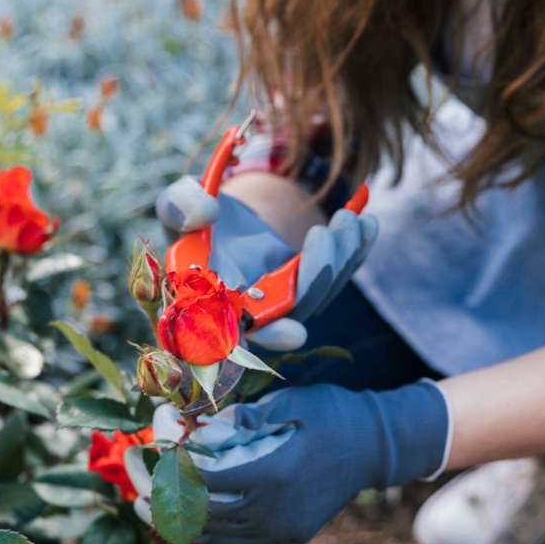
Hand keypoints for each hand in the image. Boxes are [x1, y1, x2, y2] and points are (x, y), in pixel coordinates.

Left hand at [145, 381, 449, 543]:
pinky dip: (210, 527)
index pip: (209, 478)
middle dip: (167, 499)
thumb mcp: (288, 402)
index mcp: (275, 472)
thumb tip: (202, 429)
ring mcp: (284, 527)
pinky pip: (239, 537)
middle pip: (206, 514)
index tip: (159, 446)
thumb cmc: (332, 414)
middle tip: (136, 487)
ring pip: (219, 534)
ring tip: (151, 502)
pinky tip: (190, 511)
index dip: (178, 464)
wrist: (376, 446)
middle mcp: (277, 508)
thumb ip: (243, 418)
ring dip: (183, 519)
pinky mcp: (289, 534)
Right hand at [155, 177, 377, 350]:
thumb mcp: (178, 204)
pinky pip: (338, 276)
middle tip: (322, 234)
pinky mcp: (309, 286)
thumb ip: (179, 207)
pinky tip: (366, 222)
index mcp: (212, 305)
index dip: (265, 338)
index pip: (238, 335)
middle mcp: (252, 314)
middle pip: (292, 313)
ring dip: (341, 258)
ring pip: (321, 294)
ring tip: (347, 218)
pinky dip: (355, 250)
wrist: (223, 212)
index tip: (293, 333)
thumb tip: (206, 214)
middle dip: (315, 279)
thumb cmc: (194, 217)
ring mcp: (285, 303)